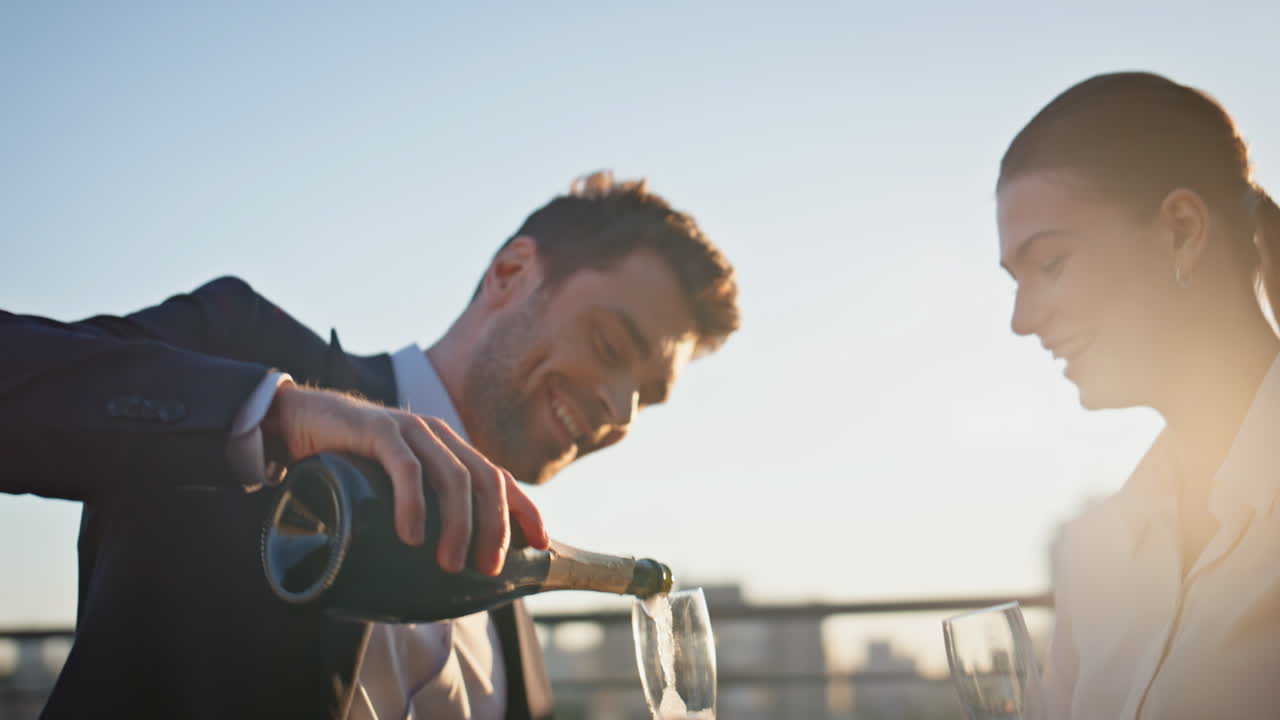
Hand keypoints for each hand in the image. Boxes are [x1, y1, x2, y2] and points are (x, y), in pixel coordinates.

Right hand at [261, 380, 548, 574]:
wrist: (297, 422)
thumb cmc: (349, 465)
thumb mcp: (394, 490)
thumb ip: (420, 514)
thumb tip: (439, 574)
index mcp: (449, 450)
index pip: (500, 479)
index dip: (525, 510)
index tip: (541, 546)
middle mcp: (438, 437)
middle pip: (486, 481)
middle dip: (495, 527)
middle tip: (487, 569)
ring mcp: (410, 430)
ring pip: (453, 477)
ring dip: (457, 524)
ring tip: (448, 564)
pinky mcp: (378, 431)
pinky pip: (406, 468)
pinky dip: (413, 504)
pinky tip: (412, 536)